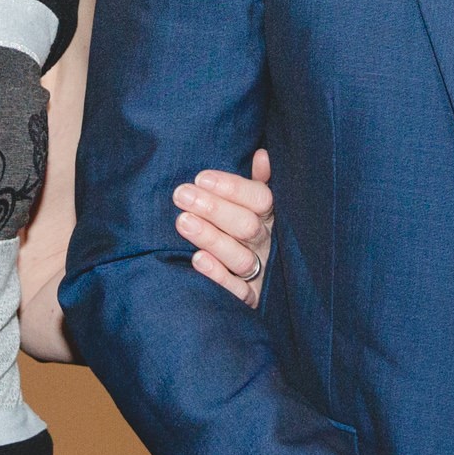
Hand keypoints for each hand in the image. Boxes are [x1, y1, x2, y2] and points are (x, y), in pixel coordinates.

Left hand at [174, 148, 273, 306]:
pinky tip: (197, 260)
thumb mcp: (255, 205)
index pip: (259, 198)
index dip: (232, 188)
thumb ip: (257, 183)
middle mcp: (268, 243)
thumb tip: (262, 155)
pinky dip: (219, 276)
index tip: (201, 177)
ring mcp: (262, 272)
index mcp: (271, 217)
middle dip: (214, 209)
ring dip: (212, 238)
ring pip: (240, 256)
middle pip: (247, 225)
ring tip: (183, 222)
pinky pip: (238, 290)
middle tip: (181, 195)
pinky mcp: (253, 299)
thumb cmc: (246, 230)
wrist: (265, 285)